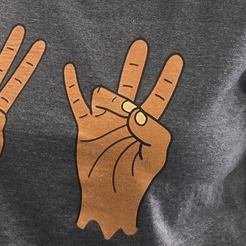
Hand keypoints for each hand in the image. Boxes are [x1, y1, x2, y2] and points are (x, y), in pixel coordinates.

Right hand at [64, 40, 182, 237]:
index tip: (175, 57)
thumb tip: (135, 112)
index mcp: (146, 126)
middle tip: (141, 42)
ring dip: (108, 87)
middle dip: (136, 65)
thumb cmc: (136, 184)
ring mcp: (105, 121)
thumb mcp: (153, 158)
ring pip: (106, 92)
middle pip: (132, 85)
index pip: (159, 97)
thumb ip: (151, 133)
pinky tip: (69, 68)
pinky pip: (77, 103)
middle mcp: (125, 119)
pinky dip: (72, 86)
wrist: (109, 203)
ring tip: (104, 74)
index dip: (167, 78)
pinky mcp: (86, 128)